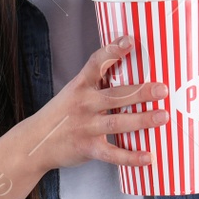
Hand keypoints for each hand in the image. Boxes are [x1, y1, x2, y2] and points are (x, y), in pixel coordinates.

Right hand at [24, 35, 170, 172]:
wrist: (35, 142)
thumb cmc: (63, 113)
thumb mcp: (75, 92)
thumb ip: (100, 83)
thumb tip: (135, 70)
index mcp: (81, 85)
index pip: (97, 62)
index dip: (113, 50)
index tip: (130, 41)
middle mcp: (84, 103)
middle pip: (115, 95)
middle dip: (139, 92)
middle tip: (162, 89)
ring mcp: (85, 126)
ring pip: (116, 123)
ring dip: (141, 120)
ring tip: (163, 116)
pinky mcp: (87, 148)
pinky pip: (112, 154)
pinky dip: (131, 157)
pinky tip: (148, 157)